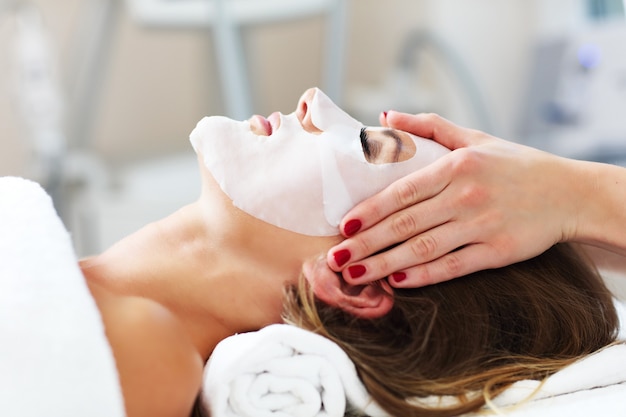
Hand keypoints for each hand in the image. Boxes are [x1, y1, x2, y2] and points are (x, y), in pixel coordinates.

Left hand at [327, 112, 579, 286]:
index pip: (401, 191)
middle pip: (406, 223)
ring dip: (385, 264)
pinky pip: (455, 266)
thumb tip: (385, 116)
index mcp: (456, 165)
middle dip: (366, 243)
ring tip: (354, 275)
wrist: (569, 192)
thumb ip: (428, 126)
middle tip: (335, 259)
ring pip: (424, 248)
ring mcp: (483, 225)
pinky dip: (426, 275)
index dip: (369, 210)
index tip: (342, 226)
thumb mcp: (474, 138)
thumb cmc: (515, 164)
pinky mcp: (499, 251)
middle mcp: (466, 195)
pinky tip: (399, 282)